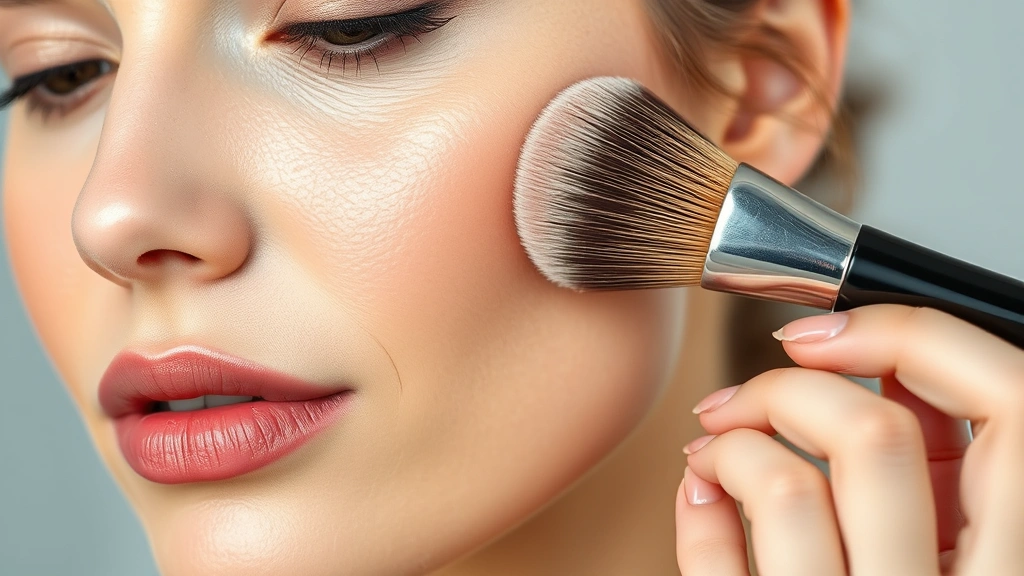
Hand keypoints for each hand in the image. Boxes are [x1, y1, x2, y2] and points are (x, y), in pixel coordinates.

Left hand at [674, 305, 1023, 574]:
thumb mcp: (973, 549)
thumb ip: (952, 475)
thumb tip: (885, 369)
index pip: (1011, 402)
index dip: (908, 337)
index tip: (828, 333)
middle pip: (876, 434)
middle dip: (792, 386)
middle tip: (757, 390)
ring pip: (787, 484)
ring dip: (733, 438)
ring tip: (717, 442)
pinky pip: (718, 563)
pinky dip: (697, 505)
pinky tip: (700, 492)